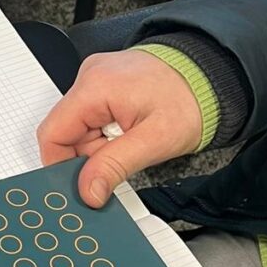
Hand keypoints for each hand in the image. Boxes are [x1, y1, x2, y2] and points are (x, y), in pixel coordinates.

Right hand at [37, 49, 203, 207]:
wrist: (214, 75)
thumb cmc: (192, 98)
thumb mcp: (154, 141)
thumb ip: (115, 166)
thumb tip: (88, 192)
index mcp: (95, 86)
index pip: (52, 135)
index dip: (60, 166)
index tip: (78, 186)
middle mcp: (90, 77)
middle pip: (64, 133)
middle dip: (86, 157)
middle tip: (117, 162)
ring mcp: (96, 79)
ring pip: (77, 129)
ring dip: (98, 148)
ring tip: (130, 143)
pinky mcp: (104, 85)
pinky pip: (89, 119)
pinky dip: (104, 136)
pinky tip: (127, 134)